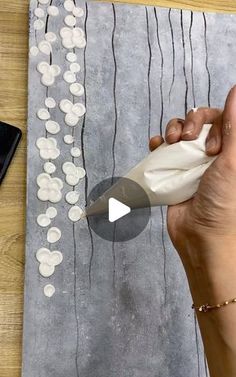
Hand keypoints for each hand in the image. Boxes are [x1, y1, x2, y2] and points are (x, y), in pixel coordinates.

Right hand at [149, 86, 235, 261]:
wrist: (200, 235)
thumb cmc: (223, 203)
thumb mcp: (233, 161)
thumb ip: (234, 126)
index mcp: (231, 149)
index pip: (220, 118)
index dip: (212, 123)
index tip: (212, 147)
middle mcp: (213, 153)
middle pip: (198, 121)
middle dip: (190, 123)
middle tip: (188, 140)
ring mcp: (192, 162)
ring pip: (180, 132)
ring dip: (173, 130)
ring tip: (171, 142)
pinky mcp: (175, 171)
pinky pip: (164, 149)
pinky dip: (158, 144)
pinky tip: (156, 146)